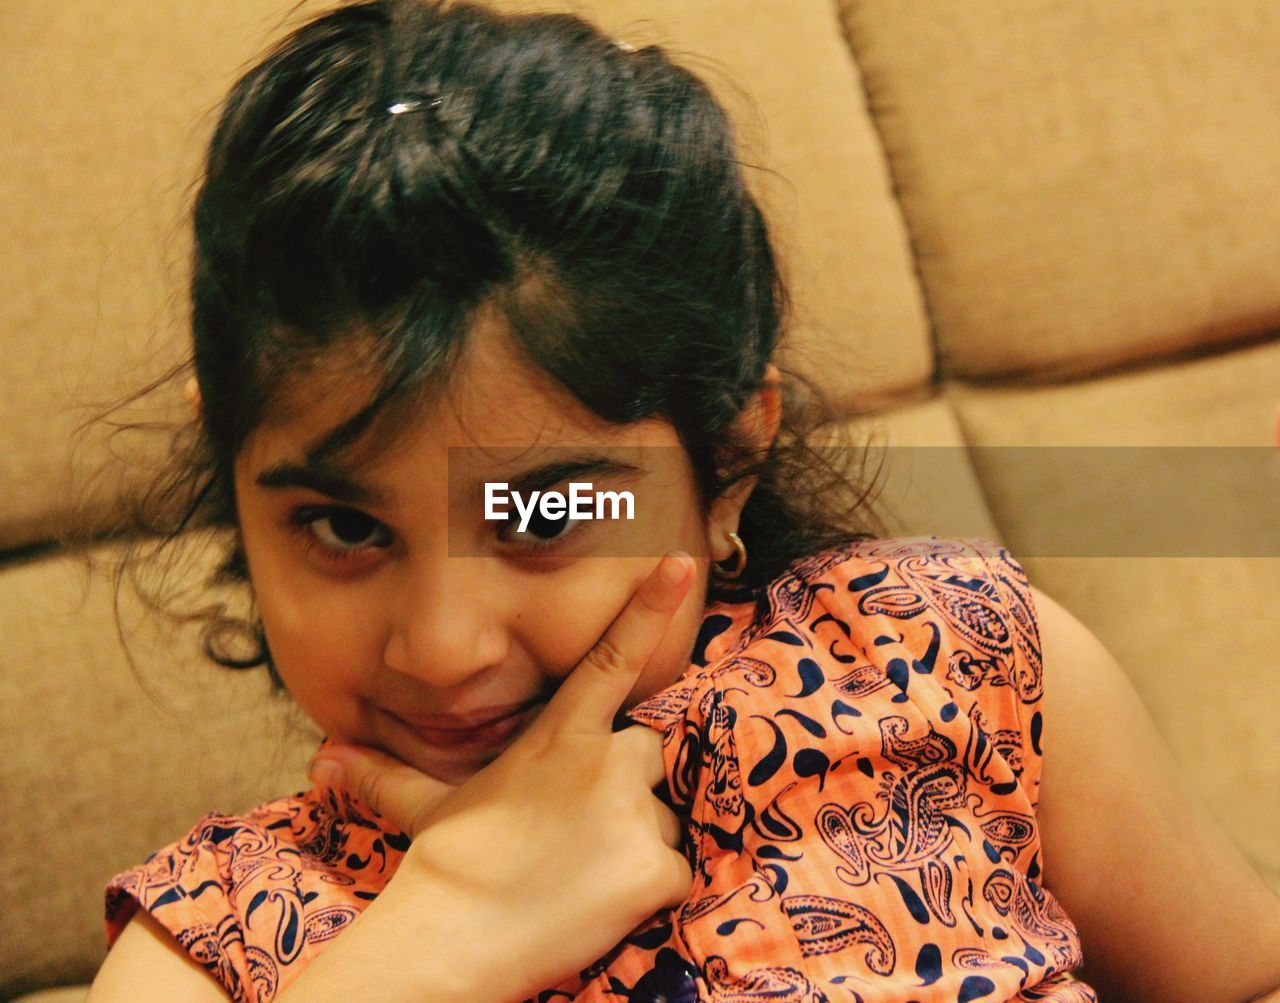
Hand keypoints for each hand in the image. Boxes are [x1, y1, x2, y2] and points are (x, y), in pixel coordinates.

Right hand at [308, 550, 696, 998]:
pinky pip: (675, 869)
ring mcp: (635, 814)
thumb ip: (390, 774)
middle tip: (579, 827)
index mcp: (559, 735)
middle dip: (627, 781)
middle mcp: (606, 762)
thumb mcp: (427, 808)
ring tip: (582, 871)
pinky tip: (605, 904)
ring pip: (663, 815)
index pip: (611, 658)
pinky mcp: (655, 868)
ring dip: (637, 838)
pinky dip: (650, 888)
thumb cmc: (446, 870)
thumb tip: (323, 759)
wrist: (456, 941)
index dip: (649, 606)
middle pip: (647, 752)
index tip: (679, 563)